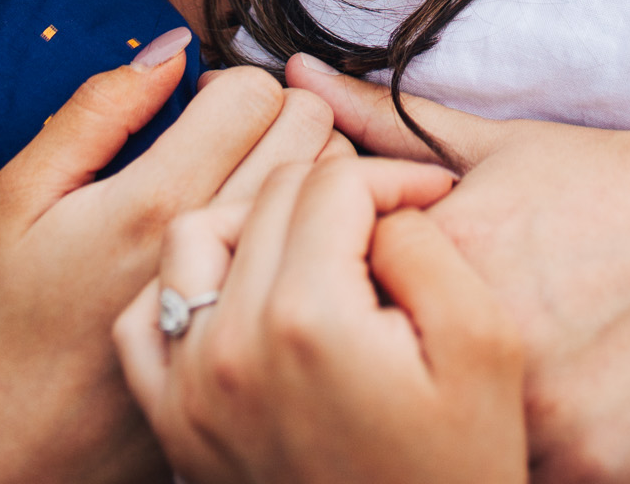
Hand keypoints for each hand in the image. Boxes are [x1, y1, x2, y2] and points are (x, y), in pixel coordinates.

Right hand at [0, 48, 335, 483]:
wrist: (30, 450)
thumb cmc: (17, 315)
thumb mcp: (20, 197)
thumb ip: (96, 110)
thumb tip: (171, 51)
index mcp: (153, 203)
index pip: (252, 92)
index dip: (227, 82)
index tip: (199, 108)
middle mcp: (214, 247)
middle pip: (308, 123)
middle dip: (278, 109)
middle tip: (234, 137)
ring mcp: (251, 295)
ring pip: (331, 179)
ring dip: (305, 161)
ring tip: (254, 181)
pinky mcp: (271, 333)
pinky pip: (327, 248)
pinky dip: (314, 226)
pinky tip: (271, 238)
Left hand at [115, 156, 526, 483]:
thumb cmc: (457, 469)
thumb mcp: (484, 344)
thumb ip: (426, 244)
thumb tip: (382, 204)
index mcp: (310, 317)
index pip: (336, 182)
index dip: (394, 176)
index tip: (431, 196)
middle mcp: (232, 344)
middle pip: (270, 196)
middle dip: (336, 190)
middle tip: (387, 222)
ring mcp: (191, 387)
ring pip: (196, 235)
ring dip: (254, 218)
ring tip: (314, 242)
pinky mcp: (173, 424)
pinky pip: (146, 317)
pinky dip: (184, 285)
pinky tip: (242, 292)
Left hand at [286, 60, 629, 483]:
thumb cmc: (609, 185)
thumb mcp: (496, 146)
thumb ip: (385, 122)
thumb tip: (294, 73)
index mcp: (450, 250)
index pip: (354, 303)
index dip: (372, 308)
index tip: (406, 299)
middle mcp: (488, 332)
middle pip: (400, 385)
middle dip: (408, 377)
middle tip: (460, 349)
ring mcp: (541, 406)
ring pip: (460, 449)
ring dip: (464, 428)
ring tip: (511, 379)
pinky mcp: (592, 464)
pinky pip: (529, 479)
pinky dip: (534, 457)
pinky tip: (562, 406)